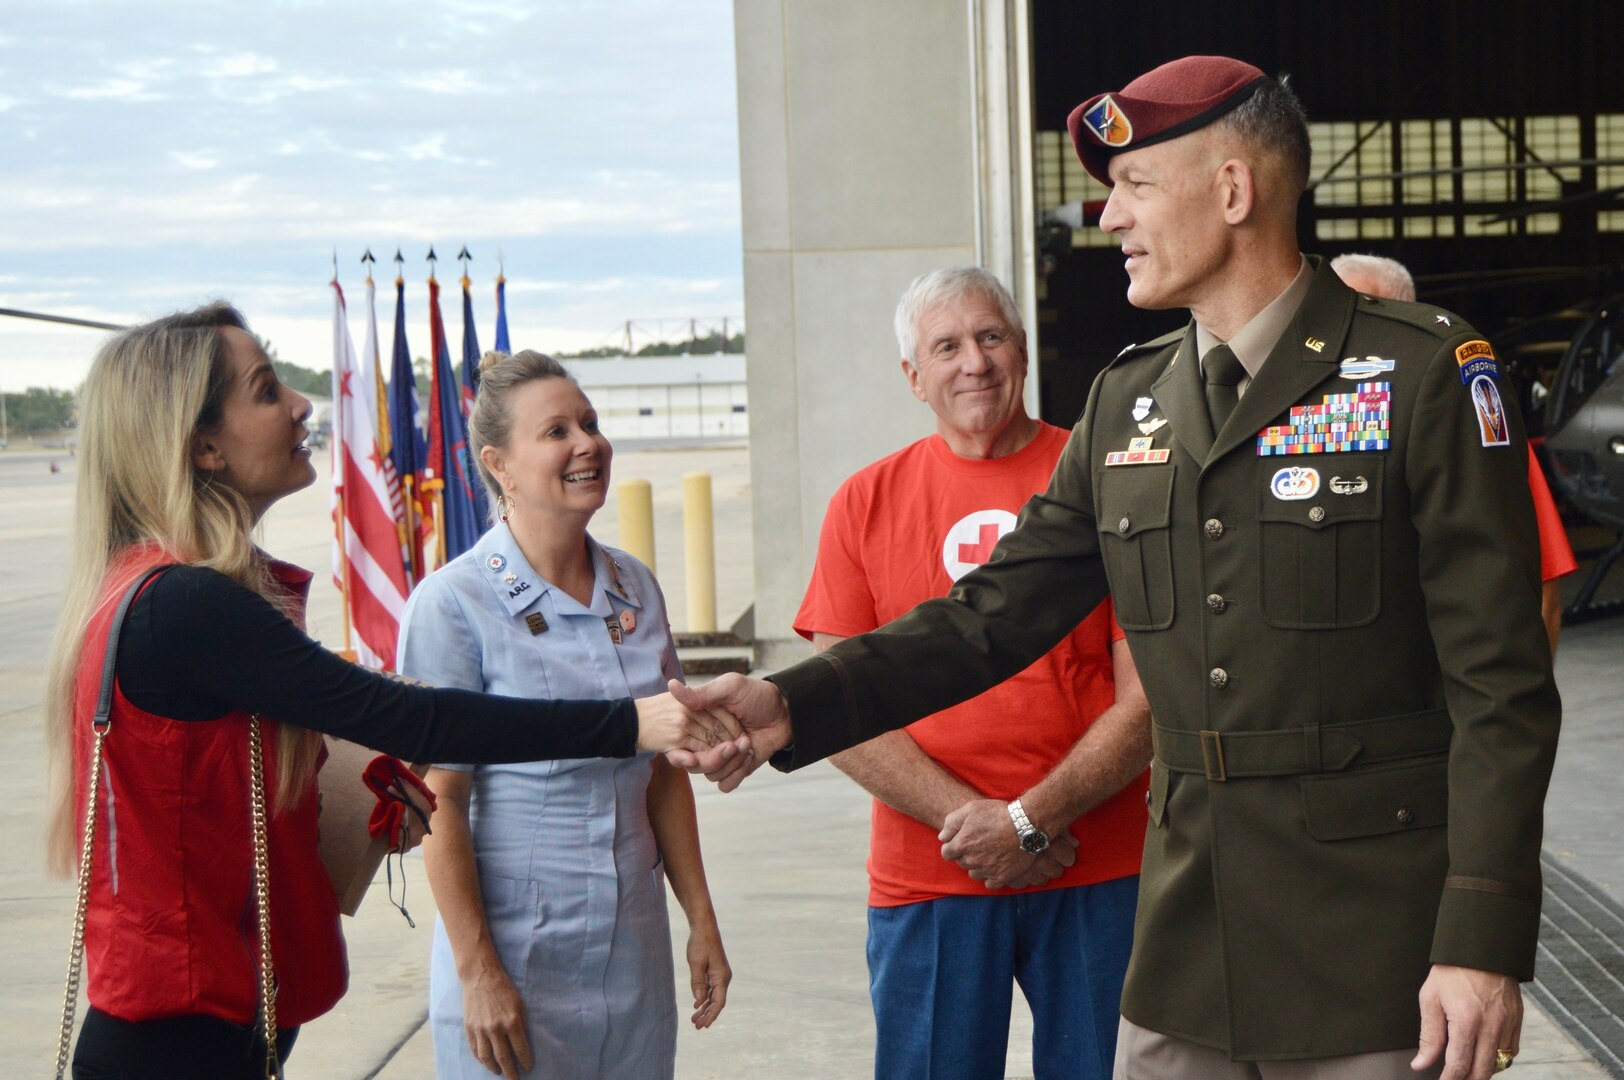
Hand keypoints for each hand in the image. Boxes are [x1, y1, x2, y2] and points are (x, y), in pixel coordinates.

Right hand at [461, 963, 532, 1078]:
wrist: (480, 977)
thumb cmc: (504, 988)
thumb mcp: (519, 1003)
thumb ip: (521, 1023)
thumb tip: (522, 1041)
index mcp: (512, 1021)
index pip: (520, 1049)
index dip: (525, 1061)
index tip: (528, 1068)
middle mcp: (496, 1028)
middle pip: (504, 1058)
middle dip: (510, 1072)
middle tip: (515, 1079)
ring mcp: (480, 1029)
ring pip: (487, 1058)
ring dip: (494, 1068)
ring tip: (500, 1073)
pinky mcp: (469, 1028)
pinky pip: (475, 1049)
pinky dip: (481, 1059)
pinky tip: (486, 1062)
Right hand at [664, 675, 793, 791]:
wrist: (786, 712)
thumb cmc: (757, 695)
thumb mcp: (730, 687)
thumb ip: (702, 693)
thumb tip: (671, 687)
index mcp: (699, 723)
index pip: (680, 744)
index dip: (682, 753)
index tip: (690, 755)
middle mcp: (707, 742)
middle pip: (695, 764)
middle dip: (715, 756)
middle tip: (736, 742)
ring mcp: (722, 757)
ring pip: (711, 775)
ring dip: (731, 763)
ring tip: (747, 744)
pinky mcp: (737, 769)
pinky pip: (725, 784)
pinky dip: (736, 774)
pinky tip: (749, 757)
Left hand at [685, 916, 731, 1028]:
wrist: (704, 927)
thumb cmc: (700, 943)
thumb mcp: (696, 964)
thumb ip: (697, 983)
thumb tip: (698, 1002)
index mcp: (722, 977)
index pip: (719, 1002)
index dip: (712, 1015)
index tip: (704, 1026)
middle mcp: (723, 977)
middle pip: (717, 1001)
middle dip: (707, 1015)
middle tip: (696, 1026)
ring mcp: (719, 974)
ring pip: (713, 996)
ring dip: (705, 1008)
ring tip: (694, 1019)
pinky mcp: (715, 971)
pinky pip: (711, 989)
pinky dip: (704, 998)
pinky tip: (697, 1005)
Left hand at [938, 799, 1078, 889]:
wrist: (1026, 825)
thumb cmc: (998, 814)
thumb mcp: (971, 809)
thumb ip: (952, 822)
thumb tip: (942, 837)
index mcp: (962, 844)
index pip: (947, 853)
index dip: (952, 846)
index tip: (962, 841)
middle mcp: (972, 860)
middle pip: (961, 862)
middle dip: (966, 854)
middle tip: (979, 844)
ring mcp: (987, 870)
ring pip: (974, 874)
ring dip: (978, 866)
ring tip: (989, 854)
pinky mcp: (1001, 877)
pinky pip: (989, 884)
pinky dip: (990, 877)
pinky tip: (996, 866)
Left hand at [1412, 964, 1521, 1079]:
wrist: (1480, 949)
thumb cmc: (1452, 972)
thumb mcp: (1430, 999)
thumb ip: (1429, 1036)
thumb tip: (1422, 1063)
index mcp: (1466, 1021)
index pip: (1459, 1064)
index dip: (1449, 1079)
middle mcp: (1491, 1026)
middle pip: (1483, 1071)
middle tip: (1455, 1079)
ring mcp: (1508, 1024)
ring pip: (1500, 1064)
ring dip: (1484, 1071)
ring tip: (1468, 1069)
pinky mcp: (1517, 1020)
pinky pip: (1512, 1051)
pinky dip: (1500, 1059)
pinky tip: (1485, 1055)